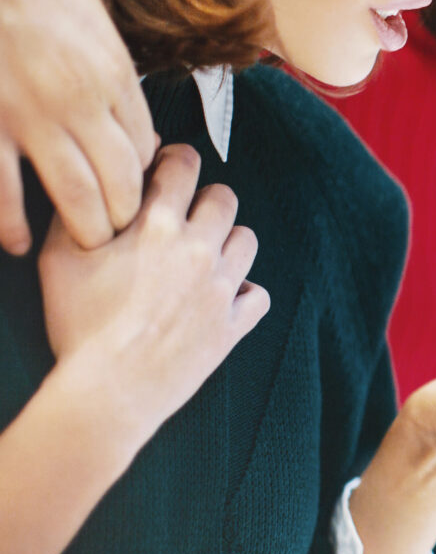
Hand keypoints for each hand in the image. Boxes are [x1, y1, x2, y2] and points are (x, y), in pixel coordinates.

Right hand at [0, 0, 156, 254]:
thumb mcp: (97, 27)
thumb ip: (116, 78)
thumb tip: (132, 120)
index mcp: (112, 77)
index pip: (144, 147)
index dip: (145, 175)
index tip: (140, 189)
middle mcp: (79, 103)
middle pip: (121, 180)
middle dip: (127, 216)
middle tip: (124, 233)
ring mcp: (30, 118)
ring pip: (75, 194)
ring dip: (87, 228)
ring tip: (90, 244)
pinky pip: (3, 190)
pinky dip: (12, 224)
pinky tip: (20, 243)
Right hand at [38, 144, 268, 448]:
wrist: (109, 391)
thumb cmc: (79, 327)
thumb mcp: (59, 261)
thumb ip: (79, 214)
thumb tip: (98, 184)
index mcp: (156, 226)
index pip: (184, 164)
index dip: (176, 162)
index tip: (168, 173)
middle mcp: (198, 249)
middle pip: (224, 197)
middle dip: (205, 200)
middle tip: (186, 218)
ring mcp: (221, 287)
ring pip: (247, 240)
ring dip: (227, 242)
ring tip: (204, 257)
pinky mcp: (234, 324)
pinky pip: (258, 295)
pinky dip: (245, 294)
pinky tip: (223, 298)